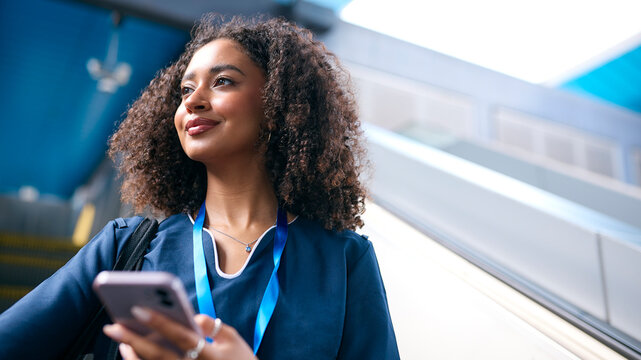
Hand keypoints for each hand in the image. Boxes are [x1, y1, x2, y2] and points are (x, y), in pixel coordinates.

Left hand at [103, 307, 256, 359]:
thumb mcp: (234, 340)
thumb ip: (214, 326)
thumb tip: (194, 317)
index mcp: (210, 355)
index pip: (181, 337)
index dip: (161, 323)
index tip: (139, 308)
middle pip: (158, 355)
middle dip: (133, 339)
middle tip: (113, 325)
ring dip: (132, 353)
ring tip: (117, 335)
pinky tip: (129, 350)